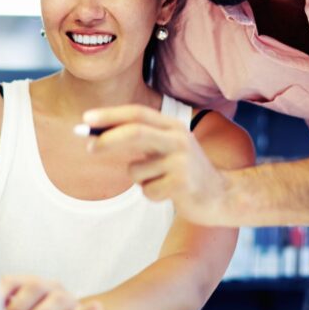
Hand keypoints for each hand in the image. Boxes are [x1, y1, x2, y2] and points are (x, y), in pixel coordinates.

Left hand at [83, 104, 231, 225]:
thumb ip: (138, 140)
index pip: (138, 113)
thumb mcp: (166, 148)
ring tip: (160, 182)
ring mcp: (182, 161)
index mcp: (173, 126)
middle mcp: (179, 138)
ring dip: (139, 180)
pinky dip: (151, 194)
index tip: (86, 118)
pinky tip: (170, 194)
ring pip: (136, 171)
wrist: (222, 196)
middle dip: (108, 139)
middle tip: (88, 146)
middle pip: (135, 133)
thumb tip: (95, 139)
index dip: (111, 115)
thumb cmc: (183, 171)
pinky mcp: (182, 184)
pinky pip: (147, 191)